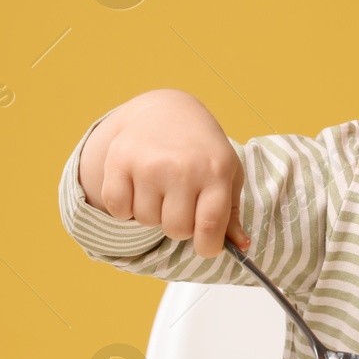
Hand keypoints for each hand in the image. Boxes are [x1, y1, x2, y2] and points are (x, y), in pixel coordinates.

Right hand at [80, 89, 251, 257]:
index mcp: (216, 172)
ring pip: (146, 221)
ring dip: (152, 213)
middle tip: (180, 203)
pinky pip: (117, 208)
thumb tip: (240, 246)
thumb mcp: (227, 174)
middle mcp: (183, 168)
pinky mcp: (120, 160)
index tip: (205, 246)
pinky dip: (125, 207)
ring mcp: (150, 164)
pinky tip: (137, 188)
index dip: (207, 246)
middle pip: (176, 230)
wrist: (168, 111)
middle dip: (179, 225)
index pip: (210, 226)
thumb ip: (231, 214)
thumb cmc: (203, 150)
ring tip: (160, 189)